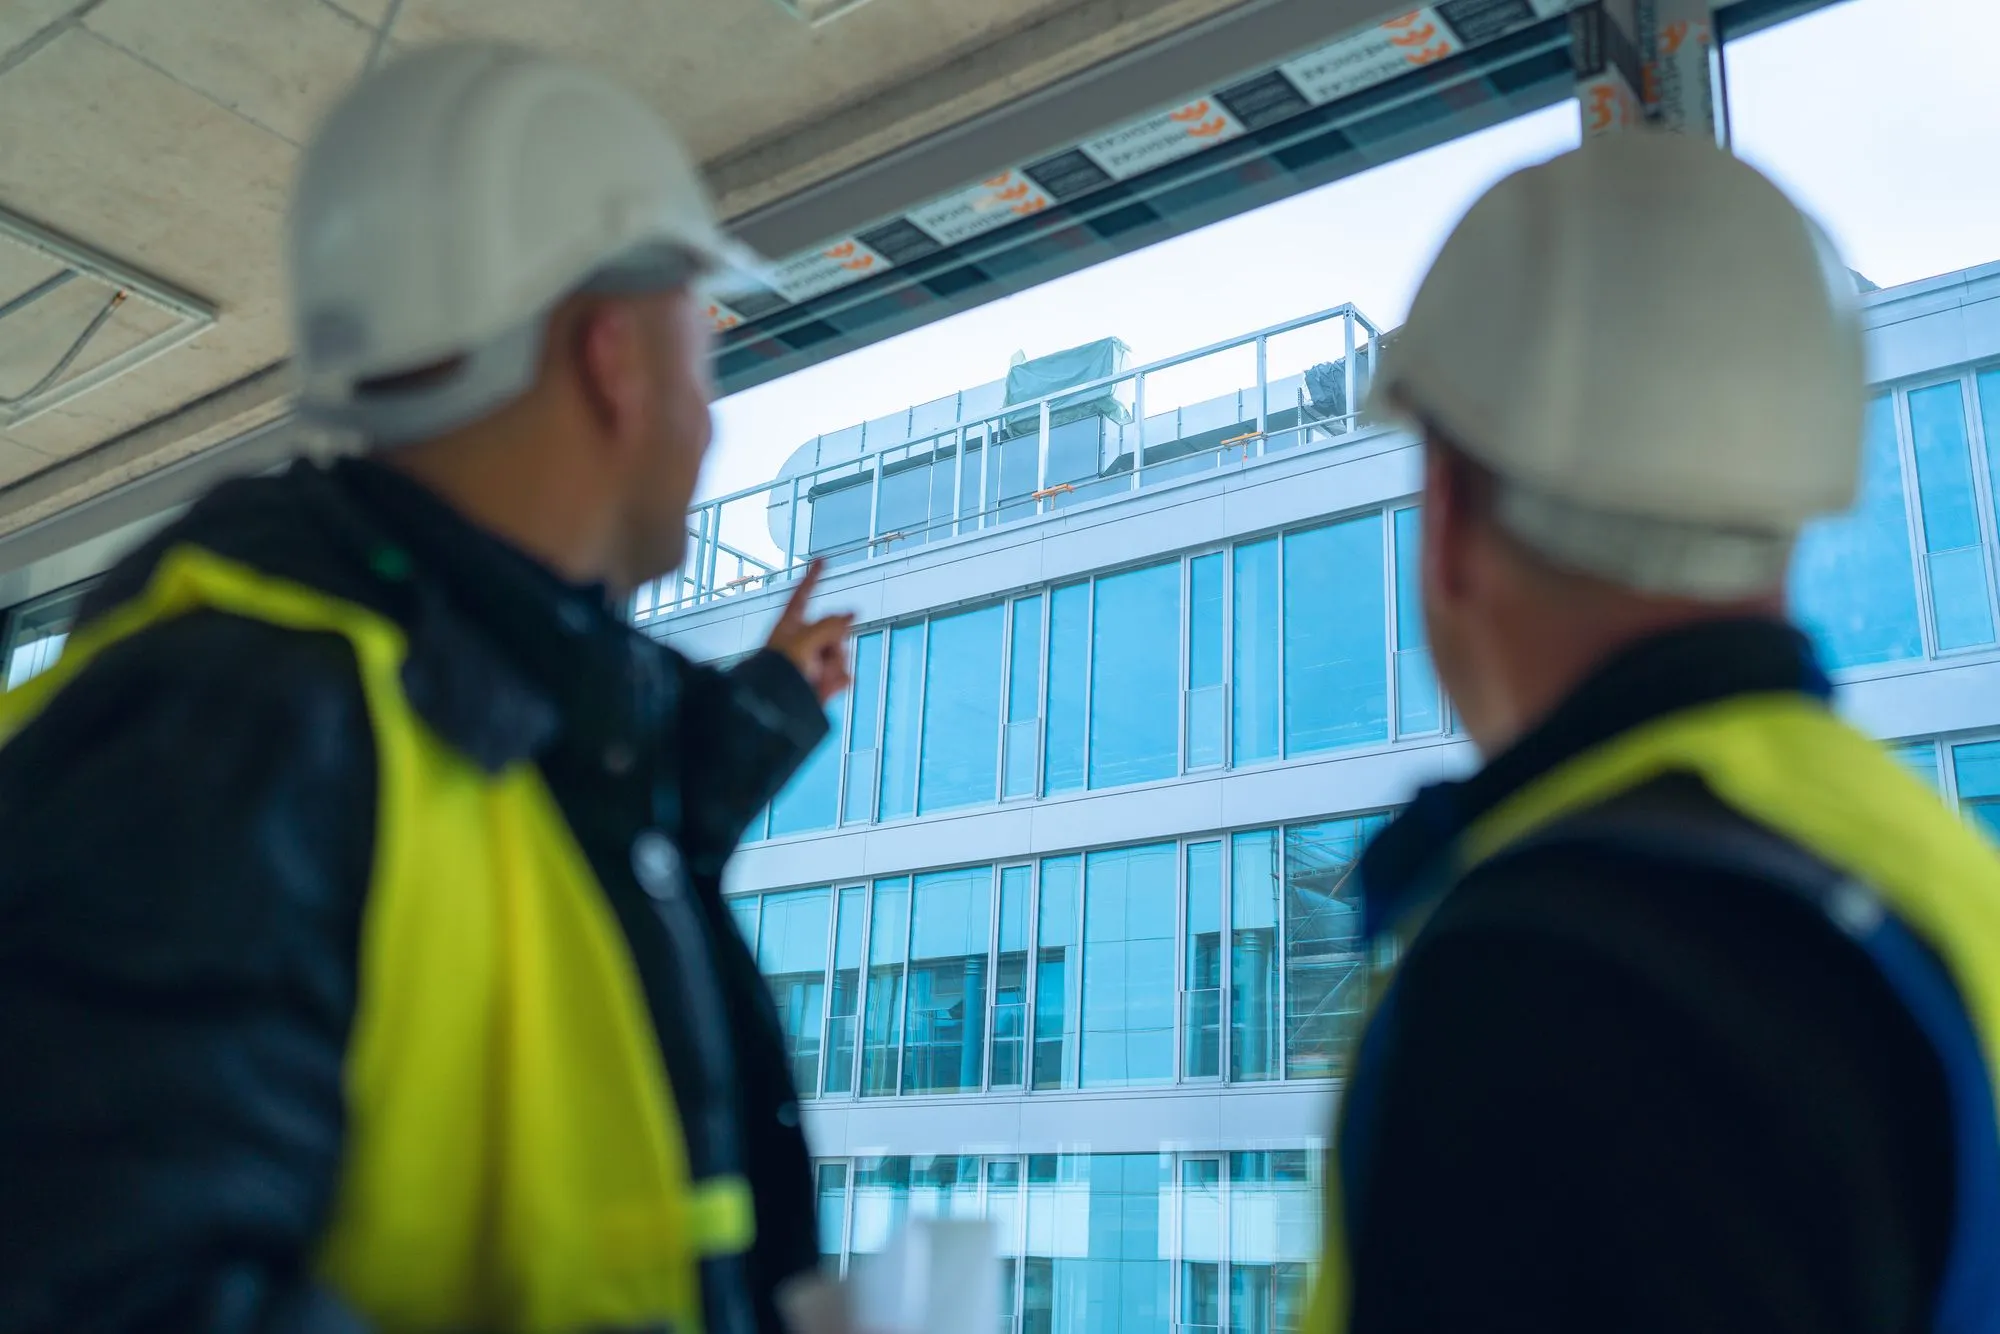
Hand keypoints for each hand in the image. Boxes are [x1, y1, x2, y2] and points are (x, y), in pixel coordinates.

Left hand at [765, 559, 854, 705]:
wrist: (775, 708)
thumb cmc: (778, 673)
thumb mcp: (806, 640)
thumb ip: (830, 624)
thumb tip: (850, 614)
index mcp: (789, 624)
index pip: (803, 593)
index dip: (813, 576)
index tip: (821, 559)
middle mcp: (802, 639)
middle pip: (835, 629)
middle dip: (834, 645)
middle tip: (815, 661)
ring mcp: (813, 660)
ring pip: (842, 653)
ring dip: (834, 667)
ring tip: (814, 679)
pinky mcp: (822, 680)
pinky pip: (843, 673)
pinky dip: (837, 681)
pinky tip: (824, 688)